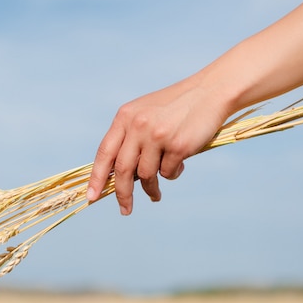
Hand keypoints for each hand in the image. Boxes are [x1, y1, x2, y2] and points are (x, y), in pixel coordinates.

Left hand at [87, 79, 229, 214]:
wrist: (210, 92)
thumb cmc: (176, 106)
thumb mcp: (144, 113)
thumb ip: (129, 138)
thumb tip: (117, 175)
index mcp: (125, 117)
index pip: (104, 153)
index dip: (96, 177)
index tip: (92, 196)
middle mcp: (138, 126)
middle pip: (122, 170)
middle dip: (122, 194)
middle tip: (125, 209)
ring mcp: (157, 136)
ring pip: (146, 175)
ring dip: (151, 188)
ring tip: (156, 193)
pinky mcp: (178, 146)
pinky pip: (168, 173)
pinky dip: (173, 173)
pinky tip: (180, 164)